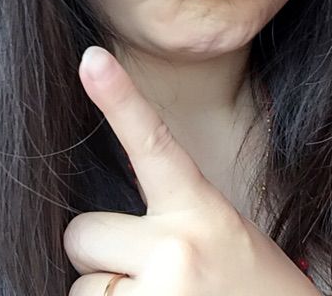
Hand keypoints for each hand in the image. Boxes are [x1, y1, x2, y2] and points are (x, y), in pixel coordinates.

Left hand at [65, 47, 320, 295]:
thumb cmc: (250, 289)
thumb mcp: (220, 236)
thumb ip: (166, 220)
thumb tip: (95, 233)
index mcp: (202, 210)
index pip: (153, 143)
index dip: (119, 99)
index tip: (91, 59)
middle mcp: (178, 247)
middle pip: (82, 232)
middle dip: (104, 255)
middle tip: (154, 276)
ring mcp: (159, 294)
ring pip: (81, 286)